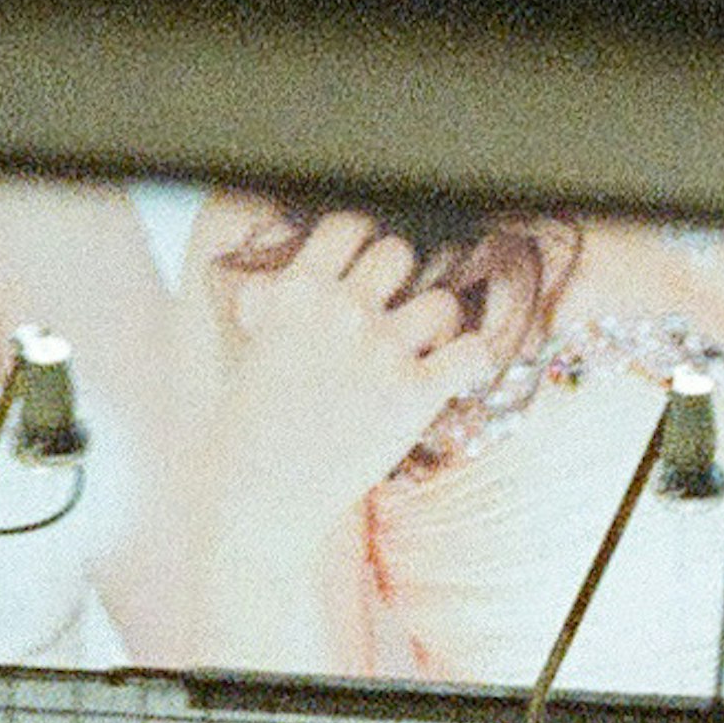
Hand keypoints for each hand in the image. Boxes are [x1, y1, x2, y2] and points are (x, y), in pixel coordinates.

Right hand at [155, 206, 500, 664]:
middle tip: (398, 314)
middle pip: (399, 253)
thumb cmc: (249, 427)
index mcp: (296, 287)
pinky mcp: (413, 395)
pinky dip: (474, 362)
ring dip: (441, 323)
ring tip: (428, 351)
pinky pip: (472, 353)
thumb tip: (282, 281)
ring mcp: (379, 349)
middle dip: (404, 281)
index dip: (365, 246)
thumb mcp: (253, 344)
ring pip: (443, 301)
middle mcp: (340, 308)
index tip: (367, 273)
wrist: (259, 497)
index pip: (350, 225)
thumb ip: (278, 302)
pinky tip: (458, 376)